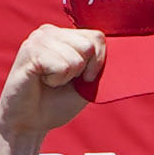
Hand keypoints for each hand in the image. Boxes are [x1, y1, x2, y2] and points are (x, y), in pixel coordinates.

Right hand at [0, 24, 107, 154]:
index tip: (83, 79)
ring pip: (76, 58)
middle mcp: (50, 31)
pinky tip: (41, 82)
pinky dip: (55, 81)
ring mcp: (39, 39)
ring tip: (49, 81)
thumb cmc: (56, 103)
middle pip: (89, 45)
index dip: (98, 63)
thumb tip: (125, 53)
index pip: (98, 37)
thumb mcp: (86, 83)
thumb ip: (99, 65)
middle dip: (81, 71)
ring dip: (66, 78)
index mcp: (64, 35)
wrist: (29, 123)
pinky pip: (62, 66)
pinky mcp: (30, 51)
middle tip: (61, 81)